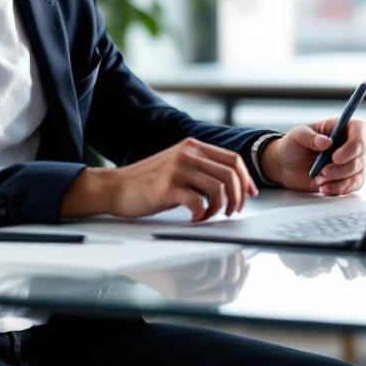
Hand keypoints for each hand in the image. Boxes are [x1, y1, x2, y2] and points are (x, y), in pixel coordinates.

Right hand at [61, 138, 257, 221]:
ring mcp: (178, 169)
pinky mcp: (168, 187)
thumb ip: (200, 168)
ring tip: (210, 216)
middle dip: (238, 197)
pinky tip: (194, 218)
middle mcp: (187, 154)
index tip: (249, 195)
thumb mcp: (177, 165)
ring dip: (220, 208)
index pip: (233, 160)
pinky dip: (202, 215)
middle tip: (232, 212)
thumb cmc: (147, 182)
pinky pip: (199, 203)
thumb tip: (231, 185)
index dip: (246, 179)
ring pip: (219, 189)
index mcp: (192, 146)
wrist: (115, 188)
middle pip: (231, 175)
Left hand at [127, 249, 249, 303]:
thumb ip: (202, 260)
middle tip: (238, 248)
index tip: (247, 261)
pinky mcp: (172, 282)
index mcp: (191, 295)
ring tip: (223, 241)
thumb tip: (234, 254)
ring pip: (217, 276)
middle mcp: (187, 297)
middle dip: (238, 267)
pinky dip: (210, 253)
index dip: (241, 278)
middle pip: (227, 288)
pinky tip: (210, 240)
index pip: (228, 294)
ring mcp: (179, 291)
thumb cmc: (151, 250)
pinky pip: (202, 270)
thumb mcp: (176, 260)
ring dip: (224, 257)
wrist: (119, 250)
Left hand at [259, 119, 365, 194]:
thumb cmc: (294, 146)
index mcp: (343, 127)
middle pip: (360, 157)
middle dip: (341, 169)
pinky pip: (352, 186)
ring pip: (357, 174)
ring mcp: (352, 162)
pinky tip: (324, 188)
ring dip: (338, 181)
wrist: (287, 166)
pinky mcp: (348, 179)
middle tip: (322, 172)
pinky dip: (338, 189)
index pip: (359, 132)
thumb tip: (326, 142)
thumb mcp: (297, 136)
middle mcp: (351, 144)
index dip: (352, 146)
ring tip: (318, 180)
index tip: (336, 157)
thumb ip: (310, 137)